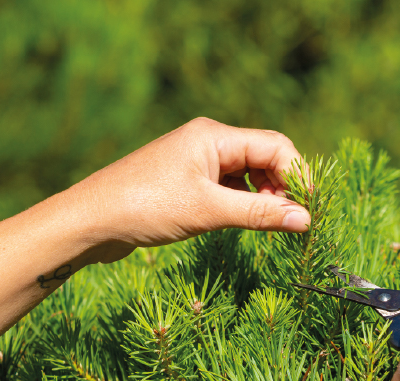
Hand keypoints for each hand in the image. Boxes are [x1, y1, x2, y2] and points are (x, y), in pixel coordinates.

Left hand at [67, 117, 308, 262]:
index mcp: (214, 135)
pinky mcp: (186, 182)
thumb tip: (305, 220)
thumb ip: (259, 214)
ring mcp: (195, 162)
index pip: (276, 146)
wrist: (91, 221)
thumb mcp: (208, 211)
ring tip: (267, 227)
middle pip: (265, 157)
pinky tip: (243, 224)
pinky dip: (242, 204)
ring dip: (263, 198)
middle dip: (282, 188)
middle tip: (289, 223)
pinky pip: (228, 188)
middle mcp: (207, 142)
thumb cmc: (145, 207)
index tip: (308, 210)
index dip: (298, 175)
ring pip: (247, 175)